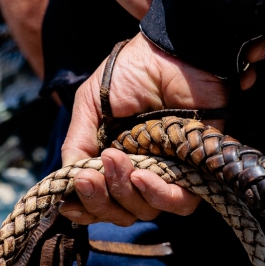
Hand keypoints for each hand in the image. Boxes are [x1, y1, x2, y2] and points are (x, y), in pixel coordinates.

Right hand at [60, 34, 264, 224]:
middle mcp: (140, 174)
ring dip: (124, 193)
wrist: (172, 52)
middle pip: (119, 213)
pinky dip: (158, 195)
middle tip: (92, 175)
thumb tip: (68, 181)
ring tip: (118, 160)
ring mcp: (168, 175)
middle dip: (100, 200)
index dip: (84, 208)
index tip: (69, 201)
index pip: (99, 203)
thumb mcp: (90, 105)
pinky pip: (180, 204)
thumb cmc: (130, 73)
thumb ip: (77, 142)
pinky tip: (143, 176)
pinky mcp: (196, 172)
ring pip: (145, 211)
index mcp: (113, 163)